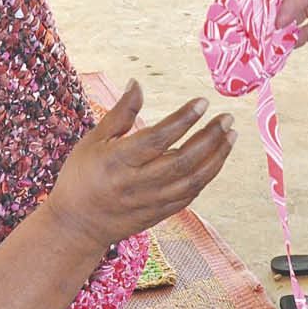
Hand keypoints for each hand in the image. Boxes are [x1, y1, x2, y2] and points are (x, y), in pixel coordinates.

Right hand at [45, 81, 235, 249]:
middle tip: (227, 118)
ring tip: (230, 136)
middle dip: (210, 138)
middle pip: (182, 160)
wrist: (76, 225)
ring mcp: (149, 202)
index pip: (157, 139)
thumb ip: (120, 114)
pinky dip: (206, 177)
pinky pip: (189, 196)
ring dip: (216, 158)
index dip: (182, 120)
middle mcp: (136, 184)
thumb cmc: (81, 176)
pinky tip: (216, 159)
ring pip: (192, 181)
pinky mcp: (158, 215)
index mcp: (117, 161)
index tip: (202, 102)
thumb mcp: (94, 140)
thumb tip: (137, 83)